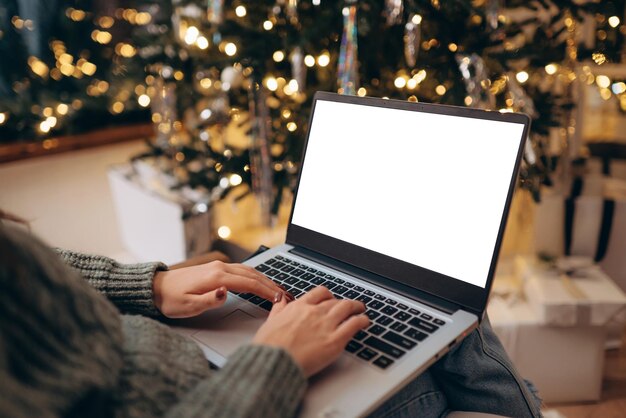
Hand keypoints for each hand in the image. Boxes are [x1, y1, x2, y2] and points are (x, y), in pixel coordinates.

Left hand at [153, 260, 289, 317]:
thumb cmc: (170, 299)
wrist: (155, 287)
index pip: (249, 283)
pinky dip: (254, 275)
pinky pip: (241, 270)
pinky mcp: (215, 268)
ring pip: (248, 270)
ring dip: (265, 278)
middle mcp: (220, 268)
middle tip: (287, 294)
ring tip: (277, 288)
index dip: (267, 291)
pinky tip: (259, 280)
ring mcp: (218, 266)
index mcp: (216, 277)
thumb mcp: (187, 306)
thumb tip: (226, 293)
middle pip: (252, 275)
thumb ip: (209, 301)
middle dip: (271, 284)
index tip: (280, 299)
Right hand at [252, 286, 369, 376]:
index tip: (332, 299)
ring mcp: (326, 325)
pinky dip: (362, 320)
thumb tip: (281, 300)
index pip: (320, 293)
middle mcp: (314, 312)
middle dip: (344, 302)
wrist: (274, 361)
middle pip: (335, 301)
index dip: (329, 295)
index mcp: (299, 306)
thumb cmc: (270, 346)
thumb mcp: (270, 321)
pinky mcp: (335, 340)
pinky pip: (354, 324)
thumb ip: (279, 309)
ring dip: (356, 307)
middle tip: (350, 306)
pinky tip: (365, 322)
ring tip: (361, 310)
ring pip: (347, 308)